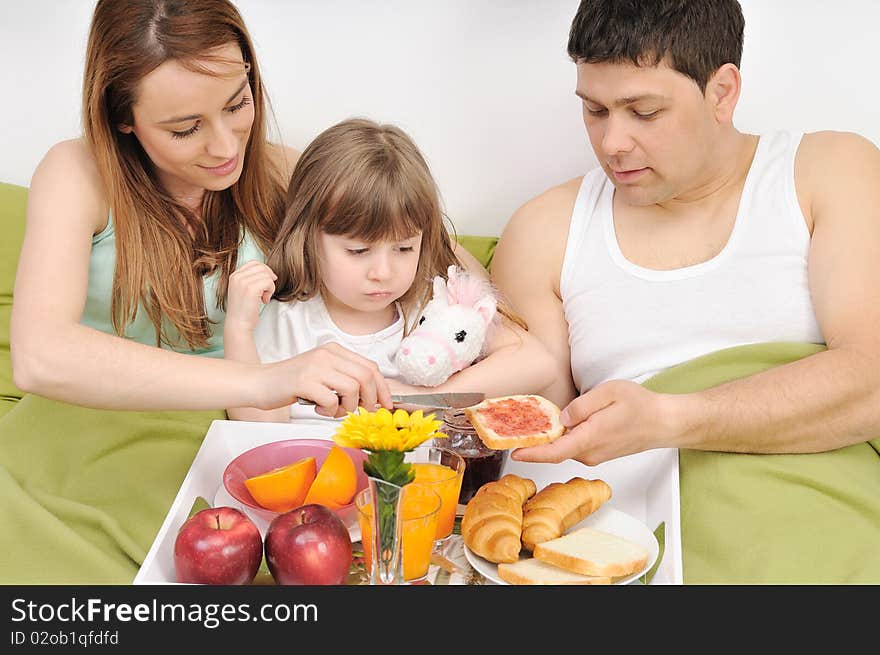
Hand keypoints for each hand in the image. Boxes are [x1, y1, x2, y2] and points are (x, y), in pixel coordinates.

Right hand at [225, 260, 276, 334]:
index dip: (264, 271)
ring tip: (264, 298)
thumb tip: (270, 273)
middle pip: (261, 267)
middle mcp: (237, 276)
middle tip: (266, 292)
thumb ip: (251, 279)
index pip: (254, 263)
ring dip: (270, 287)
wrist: (238, 324)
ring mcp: (243, 282)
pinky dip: (270, 292)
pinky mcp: (251, 289)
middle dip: (268, 278)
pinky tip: (264, 301)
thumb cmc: (244, 310)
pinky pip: (269, 282)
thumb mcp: (243, 290)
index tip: (267, 283)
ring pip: (266, 275)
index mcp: (234, 275)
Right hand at [258, 342, 392, 417]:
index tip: (385, 405)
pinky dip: (329, 411)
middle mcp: (327, 354)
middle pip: (366, 377)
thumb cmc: (292, 383)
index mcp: (335, 350)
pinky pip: (331, 400)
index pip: (370, 367)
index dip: (382, 388)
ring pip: (352, 388)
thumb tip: (374, 398)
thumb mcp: (323, 374)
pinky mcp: (304, 381)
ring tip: (334, 410)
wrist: (259, 383)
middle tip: (361, 411)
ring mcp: (316, 366)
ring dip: (348, 407)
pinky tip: (318, 409)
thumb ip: (346, 380)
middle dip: (370, 399)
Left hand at [511, 380, 673, 465]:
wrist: (665, 423)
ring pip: (565, 446)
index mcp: (590, 438)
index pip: (554, 452)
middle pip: (555, 449)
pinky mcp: (598, 452)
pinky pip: (575, 446)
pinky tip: (560, 425)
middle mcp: (590, 453)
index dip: (532, 454)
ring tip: (535, 421)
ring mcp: (595, 455)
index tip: (514, 452)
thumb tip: (561, 419)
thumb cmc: (641, 406)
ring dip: (550, 438)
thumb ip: (582, 406)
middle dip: (535, 441)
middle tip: (516, 426)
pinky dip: (564, 437)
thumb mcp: (609, 393)